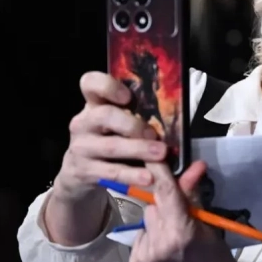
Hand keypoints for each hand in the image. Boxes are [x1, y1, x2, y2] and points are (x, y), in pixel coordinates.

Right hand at [43, 71, 167, 245]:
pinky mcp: (83, 170)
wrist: (81, 173)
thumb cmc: (110, 140)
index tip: (128, 97)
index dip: (108, 86)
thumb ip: (144, 120)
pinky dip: (132, 175)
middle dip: (133, 124)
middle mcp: (84, 122)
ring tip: (160, 154)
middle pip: (104, 115)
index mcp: (95, 104)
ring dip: (138, 150)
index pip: (90, 83)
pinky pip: (110, 172)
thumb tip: (181, 129)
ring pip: (110, 146)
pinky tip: (149, 178)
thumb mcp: (120, 126)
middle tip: (154, 134)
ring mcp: (80, 147)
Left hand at [129, 161, 232, 261]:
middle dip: (163, 198)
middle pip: (152, 203)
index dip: (157, 169)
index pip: (164, 191)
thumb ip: (193, 194)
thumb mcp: (208, 222)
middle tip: (179, 205)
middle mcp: (158, 245)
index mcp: (181, 232)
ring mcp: (144, 257)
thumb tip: (195, 164)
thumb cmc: (216, 254)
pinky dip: (151, 233)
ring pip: (146, 218)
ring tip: (173, 230)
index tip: (152, 149)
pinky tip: (164, 244)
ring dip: (157, 216)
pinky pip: (140, 234)